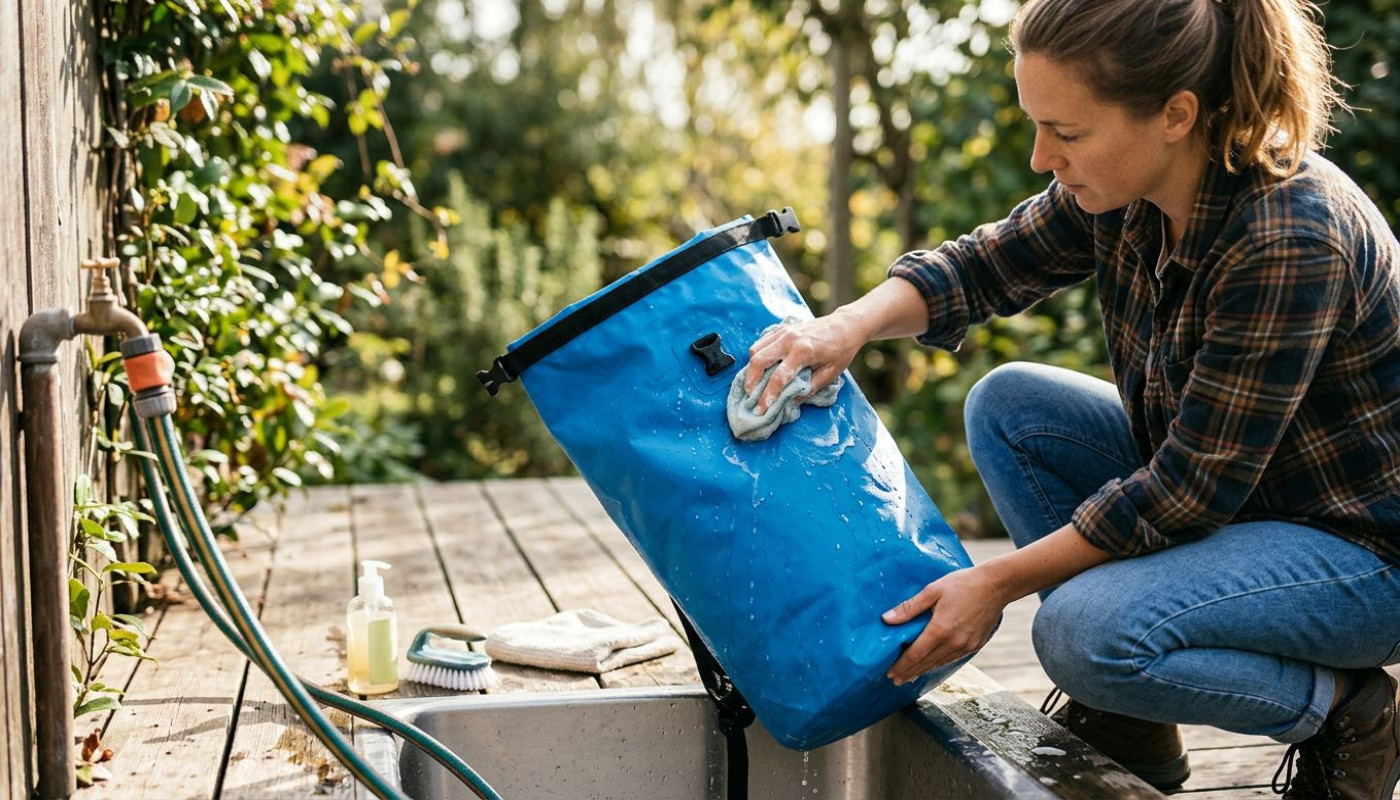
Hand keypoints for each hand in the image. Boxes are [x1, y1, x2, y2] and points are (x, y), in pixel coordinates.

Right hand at [743, 312, 864, 413]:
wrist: (845, 326)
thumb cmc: (841, 351)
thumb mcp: (830, 374)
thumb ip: (810, 388)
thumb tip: (790, 403)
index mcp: (803, 352)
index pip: (778, 377)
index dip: (768, 396)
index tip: (761, 409)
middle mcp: (789, 340)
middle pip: (759, 360)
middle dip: (751, 381)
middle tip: (750, 397)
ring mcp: (783, 332)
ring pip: (756, 350)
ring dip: (751, 369)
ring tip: (752, 385)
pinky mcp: (782, 329)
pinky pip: (761, 343)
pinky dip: (756, 356)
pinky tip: (759, 368)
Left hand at [882, 564, 1007, 685]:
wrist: (996, 586)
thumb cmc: (962, 584)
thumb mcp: (933, 590)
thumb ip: (909, 608)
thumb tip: (886, 619)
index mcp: (940, 629)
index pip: (915, 654)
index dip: (901, 666)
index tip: (889, 673)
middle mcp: (954, 642)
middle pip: (926, 663)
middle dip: (909, 672)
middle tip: (894, 680)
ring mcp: (966, 646)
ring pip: (939, 663)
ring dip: (923, 671)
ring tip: (910, 676)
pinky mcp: (975, 645)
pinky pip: (952, 659)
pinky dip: (939, 663)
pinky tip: (932, 664)